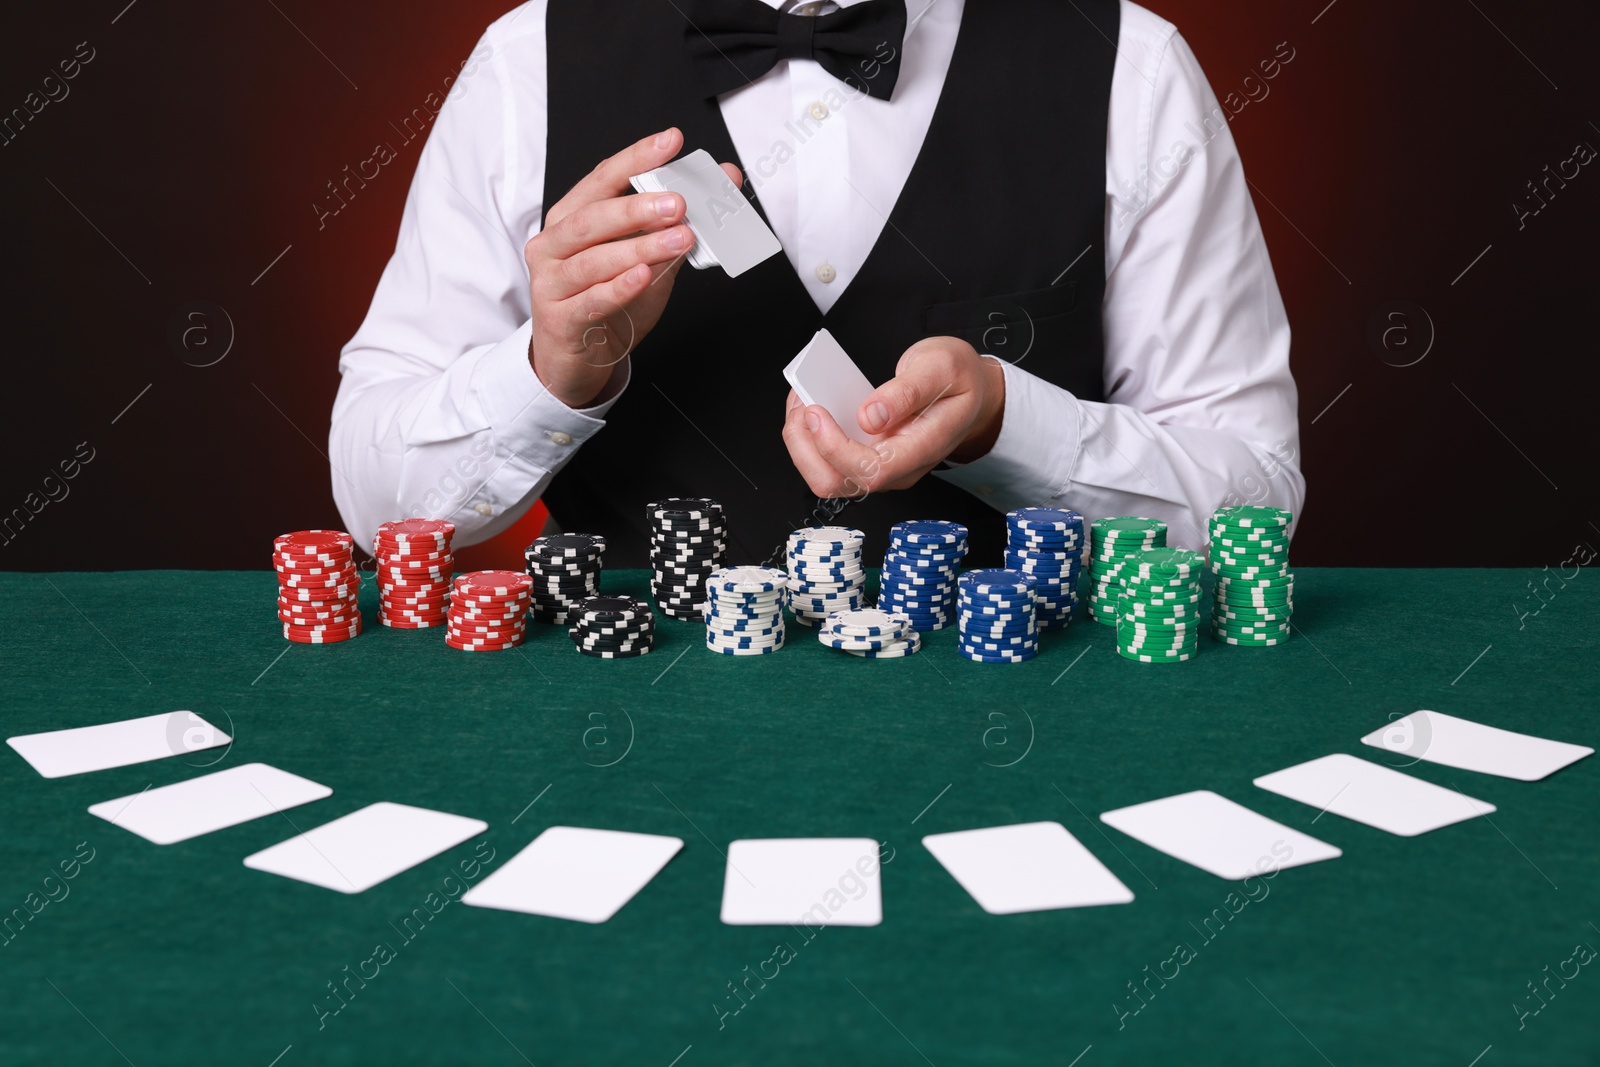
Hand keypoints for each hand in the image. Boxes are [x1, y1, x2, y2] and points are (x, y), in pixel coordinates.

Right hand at [524, 127, 741, 407]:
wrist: (576, 361)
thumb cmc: (608, 305)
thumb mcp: (646, 260)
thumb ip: (676, 226)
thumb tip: (721, 186)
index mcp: (570, 219)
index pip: (602, 180)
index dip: (636, 159)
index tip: (671, 142)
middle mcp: (553, 245)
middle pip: (594, 217)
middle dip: (638, 206)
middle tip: (679, 202)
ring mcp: (551, 283)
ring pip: (594, 259)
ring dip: (640, 247)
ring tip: (678, 239)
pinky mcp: (560, 320)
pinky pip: (591, 300)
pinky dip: (619, 287)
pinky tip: (643, 275)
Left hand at [782, 336, 1005, 497]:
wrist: (972, 394)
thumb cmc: (959, 381)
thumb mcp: (941, 367)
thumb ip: (907, 392)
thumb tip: (870, 416)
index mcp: (922, 449)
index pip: (872, 470)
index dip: (835, 448)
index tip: (816, 412)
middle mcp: (899, 468)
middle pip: (838, 483)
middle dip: (806, 447)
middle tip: (801, 403)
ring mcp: (881, 467)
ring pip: (827, 478)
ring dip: (802, 444)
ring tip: (800, 401)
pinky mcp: (867, 459)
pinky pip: (828, 462)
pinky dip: (809, 439)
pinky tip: (809, 407)